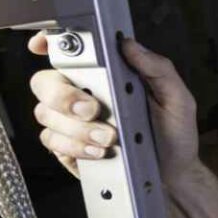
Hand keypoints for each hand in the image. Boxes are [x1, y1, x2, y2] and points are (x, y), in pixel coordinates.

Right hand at [27, 32, 200, 182]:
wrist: (172, 175)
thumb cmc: (174, 134)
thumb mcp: (176, 98)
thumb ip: (157, 68)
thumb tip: (129, 44)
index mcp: (106, 75)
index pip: (68, 52)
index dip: (47, 43)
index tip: (41, 46)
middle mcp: (83, 94)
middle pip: (44, 82)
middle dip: (63, 96)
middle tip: (93, 110)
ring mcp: (71, 121)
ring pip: (46, 114)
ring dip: (77, 127)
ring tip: (109, 138)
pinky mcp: (67, 148)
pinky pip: (52, 142)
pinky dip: (74, 146)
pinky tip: (98, 151)